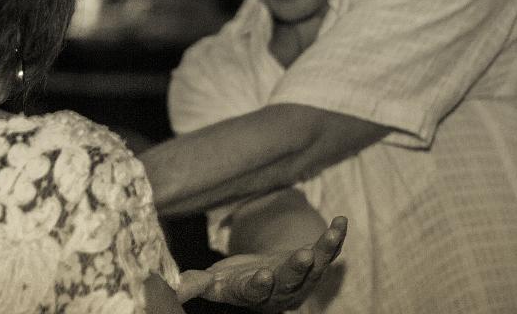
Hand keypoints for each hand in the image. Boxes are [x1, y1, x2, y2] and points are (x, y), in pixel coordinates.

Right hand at [197, 215, 346, 311]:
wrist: (262, 281)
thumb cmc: (233, 280)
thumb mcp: (215, 282)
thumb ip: (198, 284)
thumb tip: (175, 288)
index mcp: (252, 294)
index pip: (255, 292)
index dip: (259, 285)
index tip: (262, 275)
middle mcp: (280, 290)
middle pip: (290, 281)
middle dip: (296, 270)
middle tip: (302, 257)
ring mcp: (300, 278)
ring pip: (313, 268)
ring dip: (321, 252)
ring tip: (330, 235)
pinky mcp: (313, 263)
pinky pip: (326, 252)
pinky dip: (334, 239)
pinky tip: (341, 221)